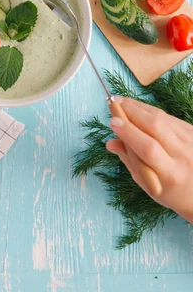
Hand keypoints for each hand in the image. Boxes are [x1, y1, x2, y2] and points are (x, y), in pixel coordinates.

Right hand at [106, 97, 192, 221]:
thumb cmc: (170, 192)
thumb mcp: (147, 184)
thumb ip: (130, 161)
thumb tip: (110, 142)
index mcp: (171, 175)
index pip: (148, 148)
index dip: (129, 132)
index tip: (113, 121)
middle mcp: (183, 155)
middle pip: (156, 126)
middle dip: (132, 111)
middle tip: (113, 102)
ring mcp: (191, 141)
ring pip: (162, 117)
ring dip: (139, 107)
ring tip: (122, 102)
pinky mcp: (192, 130)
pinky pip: (168, 116)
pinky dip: (150, 110)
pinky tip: (138, 109)